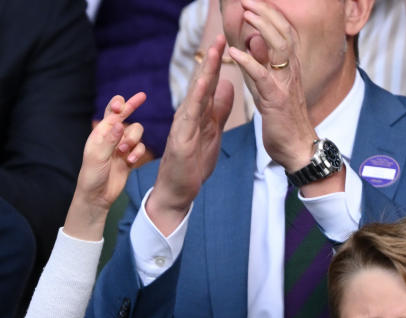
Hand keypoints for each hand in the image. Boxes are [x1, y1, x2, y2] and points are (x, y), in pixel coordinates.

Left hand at [64, 93, 147, 240]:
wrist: (97, 197)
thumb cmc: (92, 176)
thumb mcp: (98, 156)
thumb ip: (109, 139)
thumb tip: (120, 122)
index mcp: (100, 133)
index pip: (111, 112)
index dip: (118, 103)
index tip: (122, 104)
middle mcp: (112, 137)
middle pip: (126, 116)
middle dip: (132, 107)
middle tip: (142, 97)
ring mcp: (121, 147)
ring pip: (136, 132)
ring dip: (133, 139)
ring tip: (124, 151)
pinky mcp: (130, 158)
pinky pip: (140, 147)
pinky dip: (137, 152)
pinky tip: (131, 160)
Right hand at [148, 35, 234, 234]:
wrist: (178, 191)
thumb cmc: (192, 163)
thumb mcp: (212, 131)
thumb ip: (218, 109)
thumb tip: (227, 85)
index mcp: (198, 113)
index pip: (208, 84)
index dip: (217, 63)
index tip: (226, 42)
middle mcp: (188, 116)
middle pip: (201, 84)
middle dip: (211, 61)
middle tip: (221, 37)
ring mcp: (183, 128)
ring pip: (194, 97)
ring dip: (204, 75)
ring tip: (213, 55)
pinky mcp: (180, 142)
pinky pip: (188, 119)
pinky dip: (195, 102)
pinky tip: (202, 89)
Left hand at [225, 0, 316, 171]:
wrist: (298, 147)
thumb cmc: (284, 120)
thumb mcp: (271, 87)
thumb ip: (263, 65)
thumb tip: (255, 41)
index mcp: (290, 67)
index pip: (283, 32)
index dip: (269, 14)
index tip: (253, 2)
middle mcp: (291, 70)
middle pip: (283, 32)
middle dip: (266, 13)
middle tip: (247, 0)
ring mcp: (285, 83)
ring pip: (277, 47)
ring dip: (260, 28)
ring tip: (244, 14)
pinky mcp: (276, 99)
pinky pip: (261, 76)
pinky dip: (248, 62)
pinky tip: (234, 52)